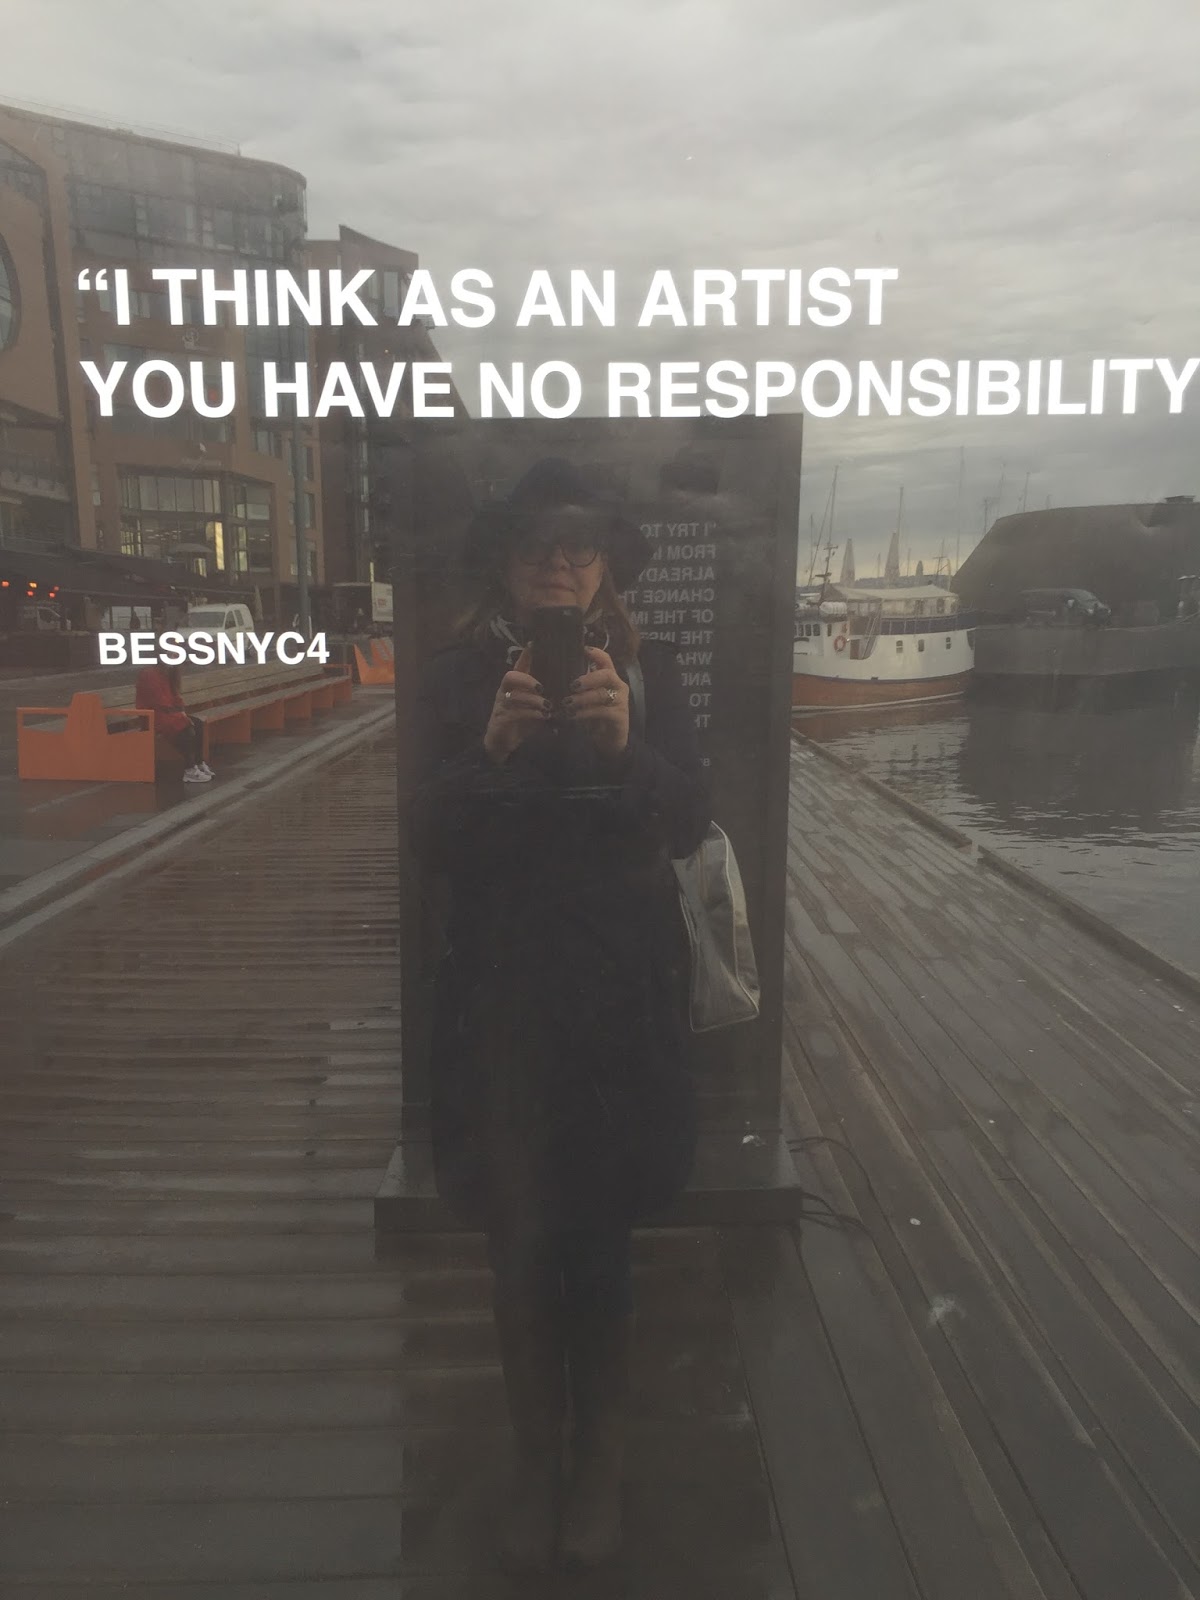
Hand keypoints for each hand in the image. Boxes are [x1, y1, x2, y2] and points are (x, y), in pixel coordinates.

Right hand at [483, 647, 550, 763]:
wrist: (503, 742)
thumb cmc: (522, 720)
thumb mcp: (535, 705)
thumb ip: (546, 693)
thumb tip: (568, 683)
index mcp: (514, 684)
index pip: (519, 664)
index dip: (526, 654)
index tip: (535, 643)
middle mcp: (505, 691)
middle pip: (510, 676)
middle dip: (527, 680)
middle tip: (542, 688)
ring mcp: (501, 705)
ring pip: (514, 696)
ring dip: (533, 700)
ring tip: (548, 706)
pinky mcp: (501, 719)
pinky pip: (514, 713)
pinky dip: (530, 714)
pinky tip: (542, 716)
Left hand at [560, 646, 629, 759]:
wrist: (609, 742)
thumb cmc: (595, 718)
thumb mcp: (585, 700)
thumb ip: (578, 688)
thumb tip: (556, 675)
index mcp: (609, 679)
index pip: (606, 660)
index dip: (596, 653)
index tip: (583, 649)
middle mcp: (618, 687)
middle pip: (606, 675)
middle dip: (588, 678)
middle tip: (572, 685)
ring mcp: (621, 702)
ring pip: (602, 694)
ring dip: (582, 698)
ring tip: (567, 703)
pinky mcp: (620, 717)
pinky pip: (602, 712)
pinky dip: (586, 713)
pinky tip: (574, 716)